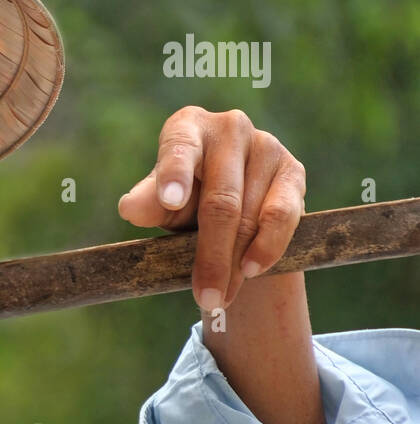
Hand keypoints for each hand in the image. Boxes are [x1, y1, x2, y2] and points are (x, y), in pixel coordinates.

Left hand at [116, 107, 307, 311]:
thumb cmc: (184, 197)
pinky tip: (253, 270)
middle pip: (220, 201)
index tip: (171, 202)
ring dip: (237, 262)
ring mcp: (266, 146)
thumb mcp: (161, 202)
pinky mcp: (292, 171)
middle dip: (212, 254)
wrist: (232, 202)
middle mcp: (229, 128)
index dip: (175, 175)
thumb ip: (148, 203)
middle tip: (206, 296)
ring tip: (221, 297)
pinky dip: (268, 246)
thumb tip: (131, 207)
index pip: (179, 148)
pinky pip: (283, 214)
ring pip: (251, 215)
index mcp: (187, 126)